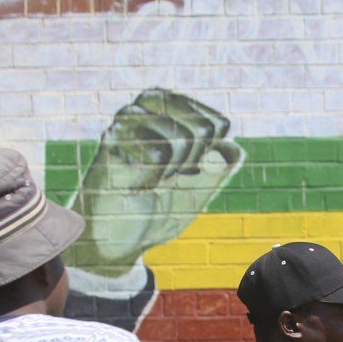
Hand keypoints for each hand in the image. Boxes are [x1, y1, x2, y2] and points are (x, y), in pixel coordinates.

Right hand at [68, 88, 243, 277]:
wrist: (120, 238)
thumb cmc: (160, 206)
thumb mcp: (202, 188)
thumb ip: (222, 167)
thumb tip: (230, 147)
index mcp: (177, 108)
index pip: (218, 124)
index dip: (209, 159)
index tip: (186, 171)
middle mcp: (152, 102)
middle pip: (204, 128)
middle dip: (192, 165)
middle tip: (166, 177)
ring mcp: (130, 117)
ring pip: (182, 139)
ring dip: (171, 173)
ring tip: (149, 180)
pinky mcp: (112, 137)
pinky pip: (157, 154)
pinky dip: (152, 179)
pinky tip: (134, 183)